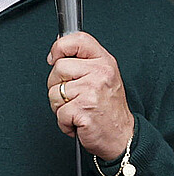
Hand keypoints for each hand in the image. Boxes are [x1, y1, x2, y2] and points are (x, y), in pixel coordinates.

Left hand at [46, 32, 133, 160]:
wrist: (121, 136)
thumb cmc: (107, 107)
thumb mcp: (101, 76)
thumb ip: (82, 61)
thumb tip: (56, 51)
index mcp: (104, 61)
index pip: (77, 40)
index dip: (59, 47)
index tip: (54, 59)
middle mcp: (100, 73)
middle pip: (58, 68)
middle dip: (58, 85)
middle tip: (74, 96)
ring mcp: (92, 91)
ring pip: (54, 91)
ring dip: (60, 106)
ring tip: (77, 109)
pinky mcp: (84, 109)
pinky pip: (58, 112)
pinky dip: (64, 121)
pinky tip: (78, 120)